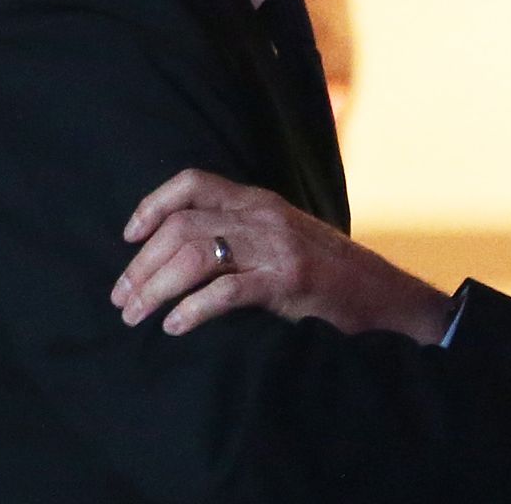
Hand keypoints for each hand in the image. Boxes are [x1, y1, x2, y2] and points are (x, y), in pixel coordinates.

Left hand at [113, 169, 451, 342]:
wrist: (389, 300)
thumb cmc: (332, 278)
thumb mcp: (285, 242)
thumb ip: (244, 238)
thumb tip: (182, 256)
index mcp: (262, 202)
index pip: (193, 183)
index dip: (152, 205)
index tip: (127, 237)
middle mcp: (265, 216)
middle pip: (182, 225)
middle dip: (142, 264)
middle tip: (121, 299)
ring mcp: (278, 246)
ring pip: (195, 254)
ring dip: (156, 287)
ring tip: (137, 316)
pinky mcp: (289, 280)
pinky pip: (226, 290)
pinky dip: (192, 309)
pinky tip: (175, 327)